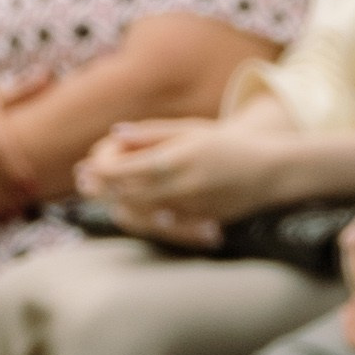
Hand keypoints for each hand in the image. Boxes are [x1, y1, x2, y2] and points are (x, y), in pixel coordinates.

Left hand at [79, 115, 282, 233]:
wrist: (269, 171)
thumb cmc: (226, 144)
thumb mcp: (190, 129)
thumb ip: (152, 133)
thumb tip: (115, 134)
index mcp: (178, 157)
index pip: (125, 168)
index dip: (101, 169)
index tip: (86, 166)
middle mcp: (183, 185)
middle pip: (127, 193)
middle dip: (102, 187)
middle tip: (85, 181)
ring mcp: (191, 208)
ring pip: (139, 213)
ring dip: (116, 204)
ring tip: (105, 193)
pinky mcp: (197, 223)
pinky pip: (159, 225)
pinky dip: (138, 216)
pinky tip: (130, 208)